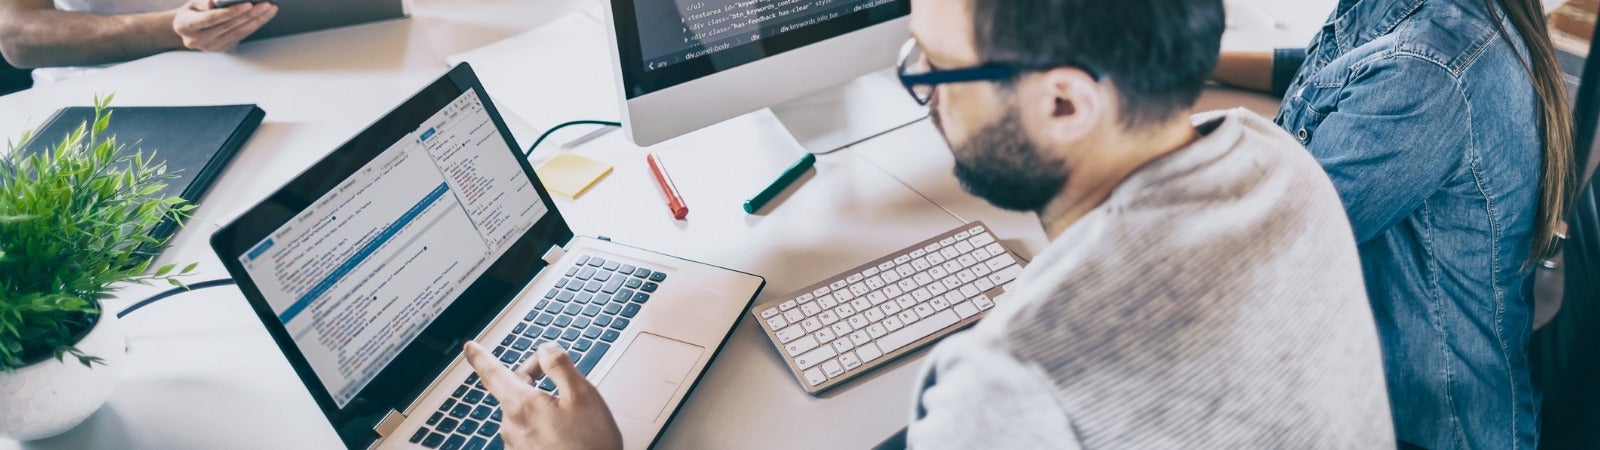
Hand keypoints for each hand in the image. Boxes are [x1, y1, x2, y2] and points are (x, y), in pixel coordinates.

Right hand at [171, 0, 276, 51]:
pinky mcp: (222, 49)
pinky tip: (264, 17)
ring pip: (238, 33)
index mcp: (184, 25)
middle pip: (228, 26)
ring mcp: (210, 47)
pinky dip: (254, 26)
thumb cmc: (193, 11)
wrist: (189, 28)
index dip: (230, 12)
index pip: (211, 19)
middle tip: (266, 5)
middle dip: (249, 15)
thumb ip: (203, 2)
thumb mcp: (193, 3)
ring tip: (270, 9)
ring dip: (257, 21)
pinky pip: (241, 37)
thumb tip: (213, 3)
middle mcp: (196, 40)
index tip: (248, 5)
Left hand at [463, 341, 622, 449]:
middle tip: (557, 374)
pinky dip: (540, 423)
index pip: (493, 373)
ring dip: (538, 402)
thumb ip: (560, 365)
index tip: (470, 347)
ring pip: (521, 411)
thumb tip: (544, 349)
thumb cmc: (591, 443)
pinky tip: (562, 430)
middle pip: (512, 390)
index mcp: (522, 405)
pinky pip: (526, 431)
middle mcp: (511, 426)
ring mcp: (515, 444)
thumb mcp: (583, 394)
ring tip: (568, 411)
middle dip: (531, 377)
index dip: (481, 357)